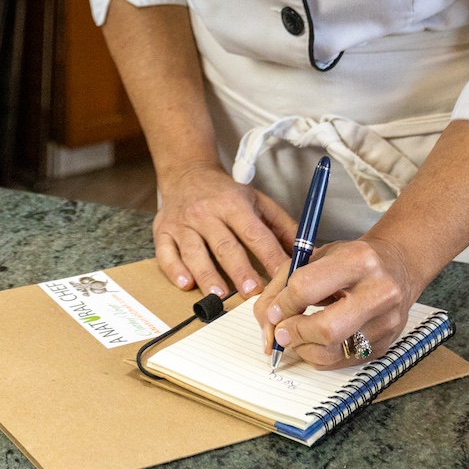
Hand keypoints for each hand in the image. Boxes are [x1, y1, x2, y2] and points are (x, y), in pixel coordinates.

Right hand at [154, 162, 297, 297]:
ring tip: (218, 295)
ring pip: (195, 251)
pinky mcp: (163, 231)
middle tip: (252, 293)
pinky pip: (166, 253)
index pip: (254, 233)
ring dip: (207, 274)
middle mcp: (207, 213)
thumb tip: (305, 252)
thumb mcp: (257, 200)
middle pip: (224, 244)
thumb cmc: (226, 193)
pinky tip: (185, 284)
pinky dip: (174, 270)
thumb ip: (281, 225)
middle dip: (239, 269)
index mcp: (233, 204)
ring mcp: (183, 223)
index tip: (283, 276)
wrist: (187, 173)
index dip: (269, 255)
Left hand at [252, 237, 417, 367]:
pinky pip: (342, 362)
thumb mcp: (314, 257)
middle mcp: (379, 292)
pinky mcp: (385, 345)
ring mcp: (386, 323)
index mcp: (357, 261)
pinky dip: (319, 356)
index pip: (306, 288)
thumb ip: (282, 284)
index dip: (283, 304)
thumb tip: (268, 323)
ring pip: (333, 352)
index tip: (276, 310)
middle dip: (294, 333)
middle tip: (282, 331)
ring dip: (304, 349)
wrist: (396, 266)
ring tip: (298, 335)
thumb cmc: (349, 260)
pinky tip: (316, 341)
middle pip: (325, 329)